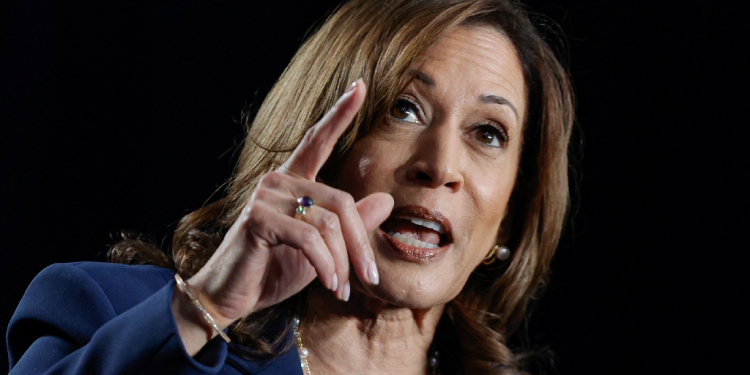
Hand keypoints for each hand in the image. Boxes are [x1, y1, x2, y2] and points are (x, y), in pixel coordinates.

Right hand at [174, 80, 393, 350]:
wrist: (230, 298)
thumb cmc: (273, 272)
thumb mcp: (323, 251)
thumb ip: (351, 224)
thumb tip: (387, 199)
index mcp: (293, 183)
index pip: (318, 141)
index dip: (339, 114)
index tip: (360, 86)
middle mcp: (278, 181)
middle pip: (341, 202)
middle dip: (359, 244)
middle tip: (369, 276)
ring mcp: (266, 196)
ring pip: (328, 223)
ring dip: (342, 262)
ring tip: (343, 288)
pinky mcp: (258, 218)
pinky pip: (310, 238)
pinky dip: (326, 265)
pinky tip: (330, 284)